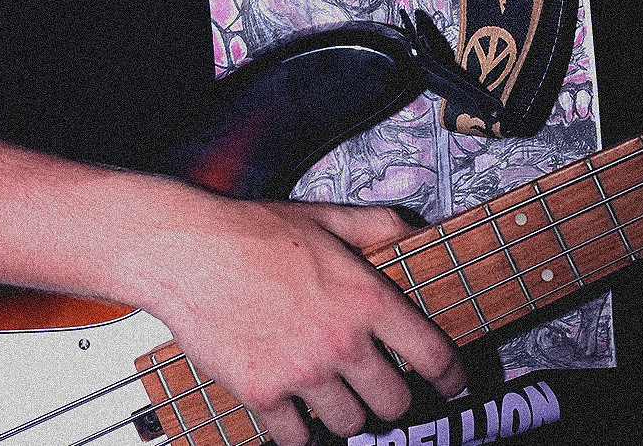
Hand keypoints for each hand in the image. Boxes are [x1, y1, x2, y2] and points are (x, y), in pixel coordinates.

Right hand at [140, 194, 465, 445]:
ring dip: (346, 413)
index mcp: (364, 298)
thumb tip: (416, 228)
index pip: (430, 354)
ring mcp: (302, 373)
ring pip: (348, 425)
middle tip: (381, 387)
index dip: (450, 375)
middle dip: (392, 398)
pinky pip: (296, 437)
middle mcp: (340, 341)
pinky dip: (297, 428)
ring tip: (334, 392)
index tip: (452, 381)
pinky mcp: (263, 395)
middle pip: (393, 403)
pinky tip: (294, 405)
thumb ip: (378, 226)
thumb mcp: (328, 217)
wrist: (190, 251)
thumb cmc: (254, 231)